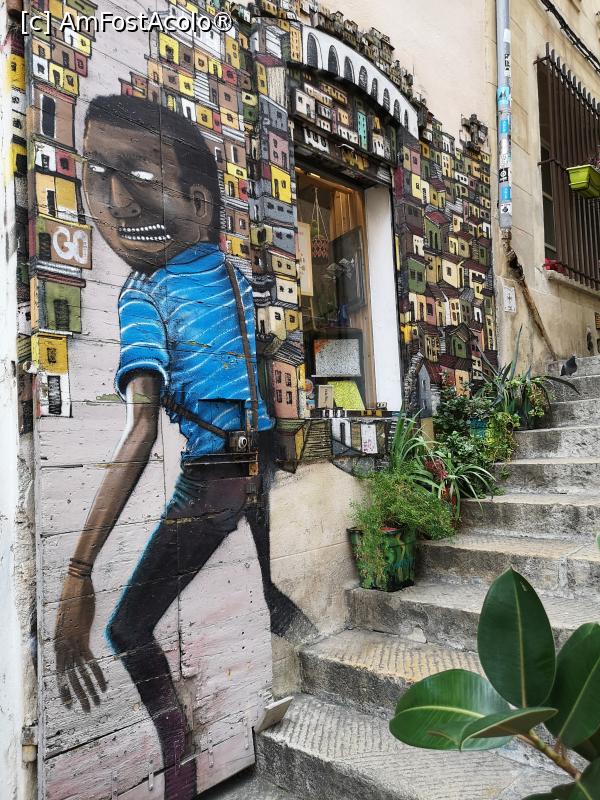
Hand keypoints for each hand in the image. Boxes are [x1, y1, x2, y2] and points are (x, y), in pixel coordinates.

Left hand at [54, 574, 106, 711]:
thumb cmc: (74, 597)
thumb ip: (72, 632)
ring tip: (94, 704)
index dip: (65, 690)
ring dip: (88, 691)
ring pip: (79, 675)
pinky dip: (97, 676)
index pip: (61, 674)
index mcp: (57, 643)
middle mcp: (61, 646)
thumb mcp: (71, 619)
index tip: (69, 703)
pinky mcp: (81, 637)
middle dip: (77, 696)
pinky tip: (103, 687)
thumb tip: (76, 639)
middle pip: (69, 678)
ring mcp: (71, 643)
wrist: (75, 583)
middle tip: (84, 710)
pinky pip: (89, 663)